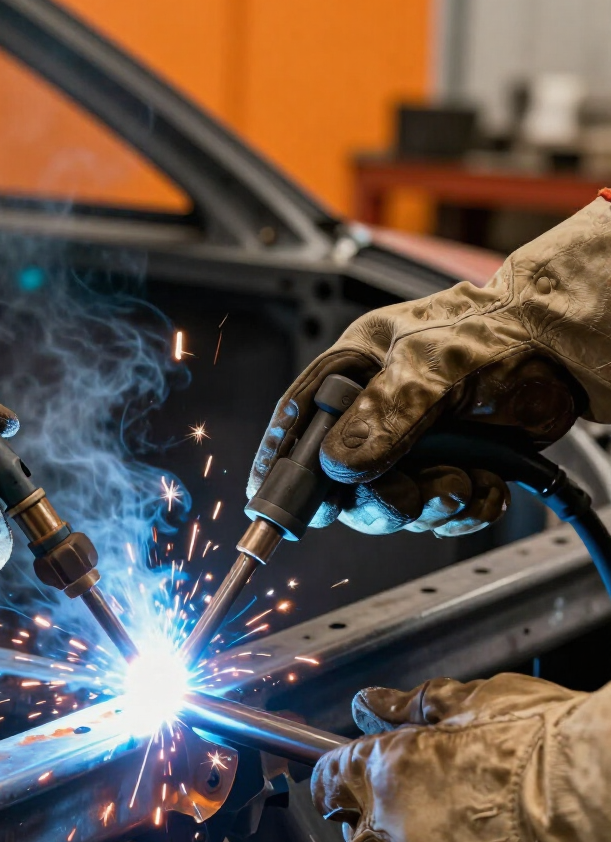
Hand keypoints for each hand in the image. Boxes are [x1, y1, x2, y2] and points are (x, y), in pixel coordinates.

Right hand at [247, 196, 610, 535]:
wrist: (570, 349)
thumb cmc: (499, 332)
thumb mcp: (432, 368)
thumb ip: (383, 415)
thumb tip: (338, 464)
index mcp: (352, 373)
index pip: (298, 421)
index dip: (281, 463)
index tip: (272, 503)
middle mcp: (375, 410)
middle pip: (344, 480)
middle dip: (378, 500)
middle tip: (405, 500)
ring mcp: (412, 440)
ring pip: (394, 501)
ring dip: (429, 506)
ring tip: (462, 485)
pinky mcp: (449, 463)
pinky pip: (437, 509)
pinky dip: (462, 510)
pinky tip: (483, 488)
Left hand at [311, 675, 610, 841]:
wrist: (601, 804)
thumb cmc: (542, 744)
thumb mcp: (470, 704)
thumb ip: (410, 706)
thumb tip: (370, 702)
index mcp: (385, 773)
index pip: (330, 781)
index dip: (338, 779)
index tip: (344, 782)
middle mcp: (395, 834)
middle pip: (362, 840)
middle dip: (380, 826)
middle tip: (425, 810)